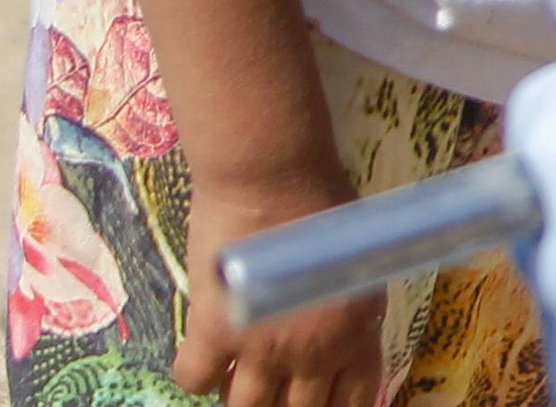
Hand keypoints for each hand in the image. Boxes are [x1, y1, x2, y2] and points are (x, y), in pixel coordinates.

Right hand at [174, 166, 382, 406]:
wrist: (273, 173)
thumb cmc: (324, 201)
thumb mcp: (360, 261)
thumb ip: (350, 310)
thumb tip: (342, 340)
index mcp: (359, 331)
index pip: (357, 398)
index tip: (320, 401)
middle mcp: (316, 351)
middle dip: (285, 406)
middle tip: (272, 390)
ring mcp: (263, 348)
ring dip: (240, 398)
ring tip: (237, 378)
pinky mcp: (214, 334)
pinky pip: (195, 379)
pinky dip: (197, 374)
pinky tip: (205, 355)